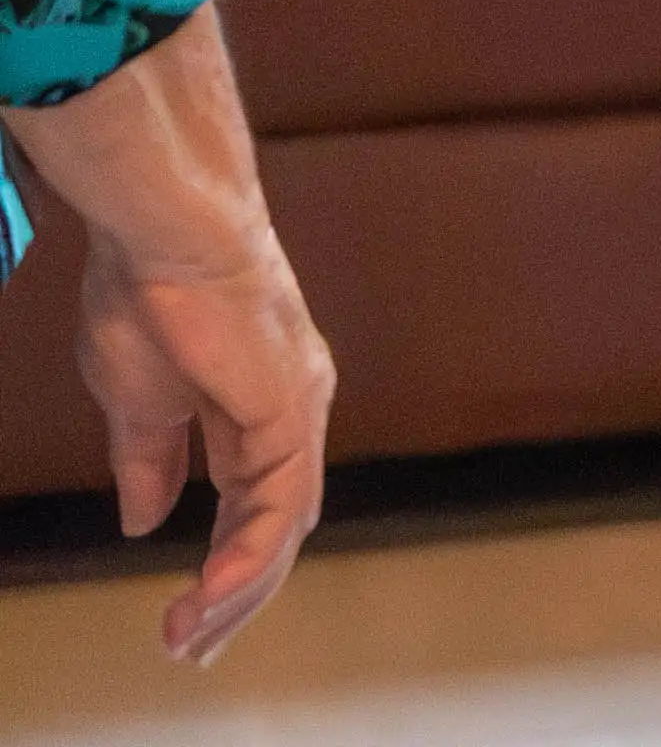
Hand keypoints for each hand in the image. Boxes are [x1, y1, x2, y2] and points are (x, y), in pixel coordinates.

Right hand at [0, 15, 329, 667]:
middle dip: (236, 595)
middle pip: (278, 527)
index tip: (185, 617)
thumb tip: (147, 523)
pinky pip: (279, 501)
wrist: (165, 234)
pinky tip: (213, 593)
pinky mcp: (290, 408)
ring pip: (283, 525)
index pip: (254, 508)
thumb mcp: (138, 403)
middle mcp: (292, 413)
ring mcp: (298, 410)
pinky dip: (249, 555)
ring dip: (239, 589)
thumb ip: (150, 464)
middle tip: (190, 649)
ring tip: (190, 636)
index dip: (224, 566)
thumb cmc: (148, 298)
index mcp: (260, 409)